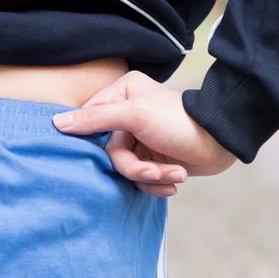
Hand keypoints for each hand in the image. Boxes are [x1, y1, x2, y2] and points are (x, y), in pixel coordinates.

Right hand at [53, 70, 236, 194]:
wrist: (221, 144)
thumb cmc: (178, 122)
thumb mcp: (134, 114)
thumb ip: (95, 118)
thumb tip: (57, 123)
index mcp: (121, 94)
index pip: (90, 120)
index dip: (94, 141)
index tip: (109, 150)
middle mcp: (128, 114)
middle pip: (109, 152)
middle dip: (134, 167)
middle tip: (154, 170)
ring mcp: (140, 138)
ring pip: (125, 168)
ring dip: (150, 177)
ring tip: (173, 175)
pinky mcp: (153, 158)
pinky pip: (140, 178)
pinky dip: (157, 183)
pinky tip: (175, 180)